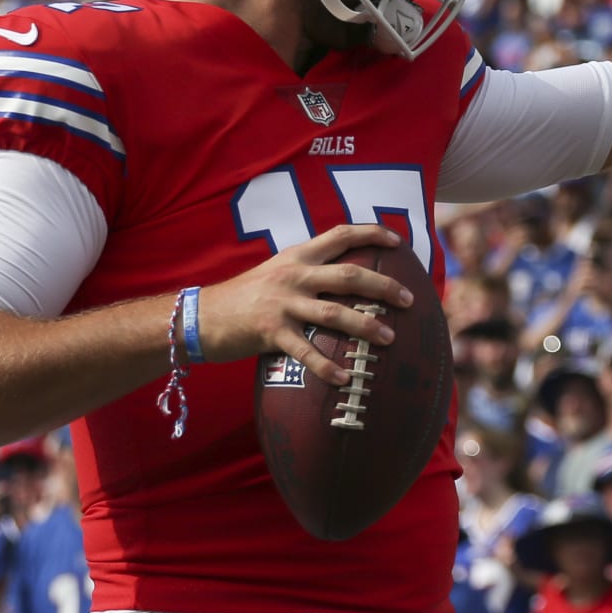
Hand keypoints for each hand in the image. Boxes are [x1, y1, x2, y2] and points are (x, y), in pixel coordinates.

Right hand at [197, 224, 413, 380]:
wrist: (202, 315)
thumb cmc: (246, 296)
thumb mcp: (278, 270)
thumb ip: (308, 269)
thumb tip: (346, 274)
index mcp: (298, 256)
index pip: (341, 234)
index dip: (372, 233)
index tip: (398, 240)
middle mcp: (294, 275)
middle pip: (349, 275)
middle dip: (384, 286)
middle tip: (409, 299)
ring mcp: (283, 303)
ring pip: (335, 312)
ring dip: (366, 326)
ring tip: (390, 339)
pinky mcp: (271, 331)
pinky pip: (306, 351)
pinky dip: (327, 367)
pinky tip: (344, 379)